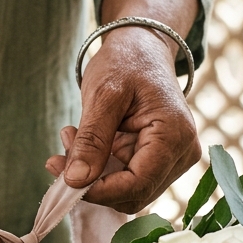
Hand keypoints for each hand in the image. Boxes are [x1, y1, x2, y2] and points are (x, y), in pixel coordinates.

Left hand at [46, 25, 199, 212]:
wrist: (142, 49)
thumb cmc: (126, 63)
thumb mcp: (103, 96)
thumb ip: (92, 139)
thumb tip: (76, 181)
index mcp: (175, 135)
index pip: (138, 185)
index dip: (100, 191)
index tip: (64, 180)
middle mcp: (182, 153)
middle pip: (134, 194)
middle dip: (93, 182)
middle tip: (60, 153)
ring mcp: (173, 160)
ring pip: (128, 191)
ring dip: (94, 175)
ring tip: (72, 139)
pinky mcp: (160, 161)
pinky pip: (127, 180)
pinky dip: (100, 169)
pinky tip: (84, 143)